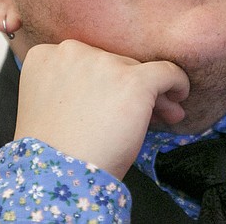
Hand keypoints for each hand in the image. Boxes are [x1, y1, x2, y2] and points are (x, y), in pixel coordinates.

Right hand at [14, 39, 189, 178]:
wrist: (59, 174)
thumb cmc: (53, 150)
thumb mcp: (50, 105)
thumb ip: (72, 85)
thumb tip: (116, 85)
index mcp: (46, 56)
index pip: (85, 60)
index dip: (102, 80)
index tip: (110, 101)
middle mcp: (72, 51)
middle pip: (113, 63)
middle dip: (127, 87)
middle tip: (141, 113)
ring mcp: (103, 63)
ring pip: (137, 69)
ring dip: (151, 92)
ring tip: (162, 115)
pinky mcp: (132, 80)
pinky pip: (166, 71)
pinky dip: (177, 81)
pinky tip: (179, 94)